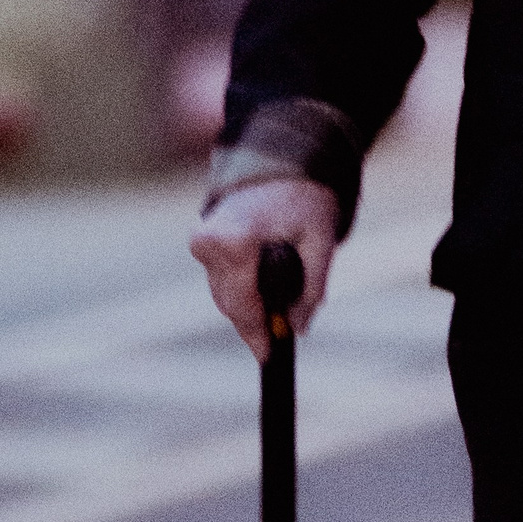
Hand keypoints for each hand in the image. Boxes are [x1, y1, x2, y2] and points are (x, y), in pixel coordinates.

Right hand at [189, 178, 340, 361]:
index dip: (257, 333)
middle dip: (257, 323)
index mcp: (233, 240)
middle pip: (232, 304)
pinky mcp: (202, 244)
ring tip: (280, 309)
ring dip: (252, 307)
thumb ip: (312, 287)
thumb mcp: (321, 241)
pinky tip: (264, 294)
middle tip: (278, 341)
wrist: (281, 165)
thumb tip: (299, 326)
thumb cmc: (304, 200)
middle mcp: (208, 243)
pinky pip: (223, 282)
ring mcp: (201, 243)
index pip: (243, 304)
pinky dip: (244, 291)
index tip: (268, 356)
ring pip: (226, 296)